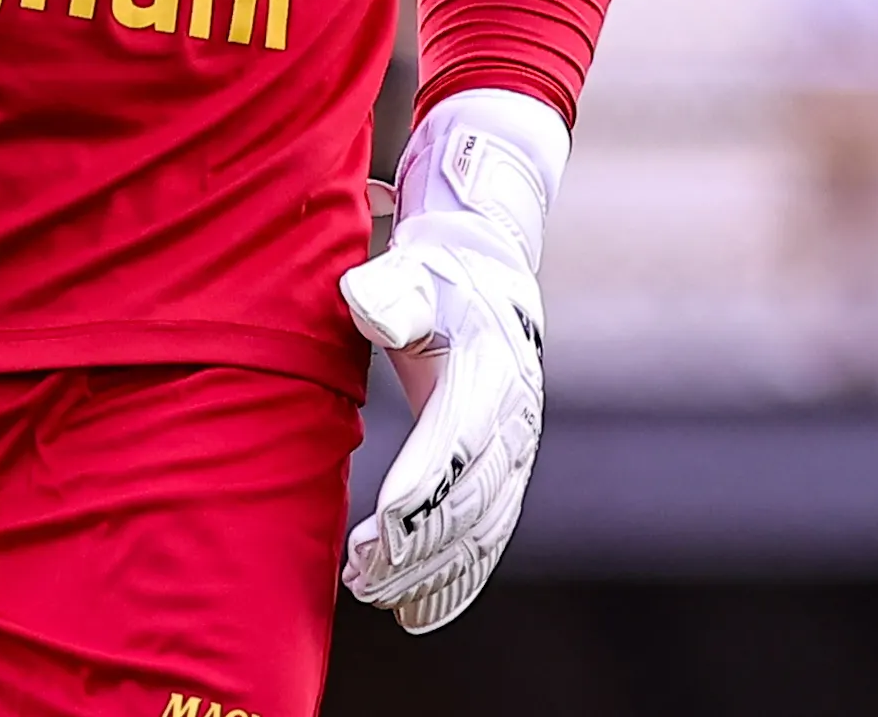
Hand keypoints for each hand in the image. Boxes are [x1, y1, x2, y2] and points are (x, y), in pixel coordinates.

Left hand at [340, 90, 566, 632]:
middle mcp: (513, 419)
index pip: (453, 450)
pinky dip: (460, 578)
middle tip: (362, 581)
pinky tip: (419, 611)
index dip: (418, 498)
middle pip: (469, 501)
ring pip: (482, 529)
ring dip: (435, 573)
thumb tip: (364, 304)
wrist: (487, 267)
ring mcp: (516, 448)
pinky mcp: (507, 468)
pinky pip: (489, 534)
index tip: (376, 537)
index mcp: (490, 373)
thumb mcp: (412, 271)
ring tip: (380, 601)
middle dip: (418, 550)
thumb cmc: (436, 272)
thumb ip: (389, 294)